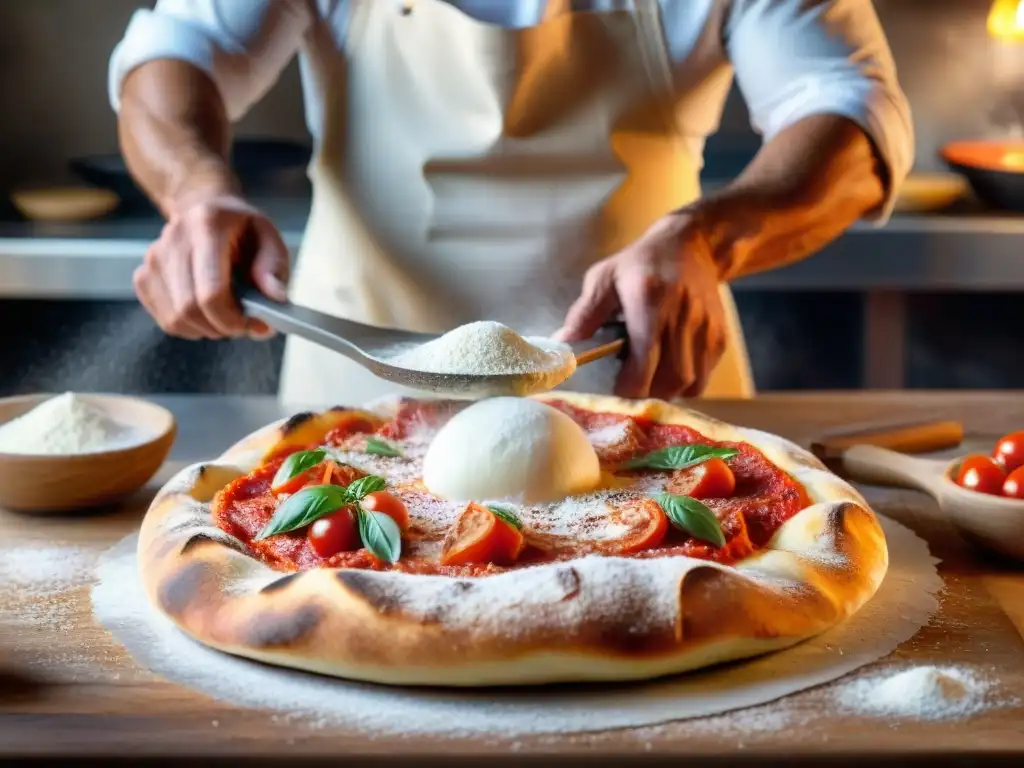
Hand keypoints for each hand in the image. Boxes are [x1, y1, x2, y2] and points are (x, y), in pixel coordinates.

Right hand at [133, 193, 288, 339]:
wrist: (203, 208)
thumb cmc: (240, 229)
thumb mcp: (269, 238)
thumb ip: (274, 268)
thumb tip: (274, 299)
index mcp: (207, 226)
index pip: (211, 291)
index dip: (232, 318)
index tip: (252, 324)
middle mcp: (173, 240)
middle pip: (189, 308)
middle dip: (221, 327)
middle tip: (242, 325)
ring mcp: (153, 258)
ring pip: (175, 319)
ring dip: (206, 329)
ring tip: (225, 316)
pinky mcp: (143, 276)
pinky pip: (165, 319)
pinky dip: (189, 326)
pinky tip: (205, 313)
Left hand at [556, 214, 726, 399]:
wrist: (691, 246)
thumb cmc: (641, 264)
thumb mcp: (605, 277)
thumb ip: (585, 312)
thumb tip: (564, 344)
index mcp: (649, 305)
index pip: (642, 368)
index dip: (626, 389)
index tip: (611, 389)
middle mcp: (682, 319)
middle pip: (669, 382)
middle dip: (647, 394)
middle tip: (629, 387)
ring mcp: (706, 329)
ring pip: (690, 384)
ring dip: (667, 391)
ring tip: (649, 379)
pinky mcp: (720, 337)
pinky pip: (704, 377)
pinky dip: (685, 383)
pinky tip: (668, 368)